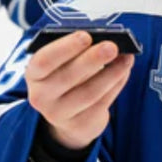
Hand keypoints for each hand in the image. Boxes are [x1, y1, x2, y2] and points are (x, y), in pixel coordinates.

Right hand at [26, 31, 134, 149]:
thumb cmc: (67, 75)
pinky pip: (102, 103)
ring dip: (111, 73)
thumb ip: (78, 51)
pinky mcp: (80, 125)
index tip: (86, 36)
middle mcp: (41, 97)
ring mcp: (59, 115)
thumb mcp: (63, 62)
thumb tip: (105, 39)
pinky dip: (116, 84)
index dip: (65, 48)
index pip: (44, 61)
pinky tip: (125, 71)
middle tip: (112, 46)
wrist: (68, 114)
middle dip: (92, 59)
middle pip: (68, 77)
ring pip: (89, 92)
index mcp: (34, 74)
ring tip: (127, 58)